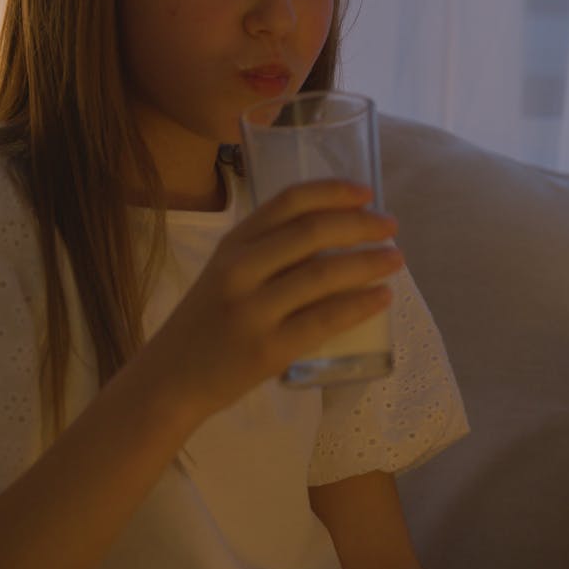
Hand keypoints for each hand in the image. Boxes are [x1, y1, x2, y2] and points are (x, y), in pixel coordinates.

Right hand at [148, 179, 402, 420]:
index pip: (288, 201)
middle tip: (392, 226)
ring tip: (396, 259)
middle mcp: (240, 269)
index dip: (332, 191)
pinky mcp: (267, 349)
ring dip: (368, 262)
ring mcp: (252, 309)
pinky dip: (359, 305)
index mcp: (233, 243)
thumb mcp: (227, 271)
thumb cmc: (209, 319)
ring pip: (323, 275)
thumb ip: (269, 251)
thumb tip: (339, 233)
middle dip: (361, 224)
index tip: (367, 192)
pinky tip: (382, 297)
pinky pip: (324, 320)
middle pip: (312, 232)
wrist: (172, 377)